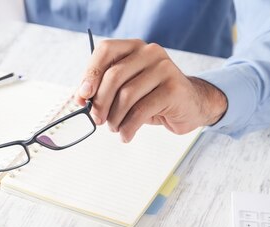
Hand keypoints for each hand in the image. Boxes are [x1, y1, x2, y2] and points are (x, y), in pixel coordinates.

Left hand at [74, 39, 226, 141]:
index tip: (82, 96)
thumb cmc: (151, 97)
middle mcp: (150, 53)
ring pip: (127, 95)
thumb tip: (79, 98)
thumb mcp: (125, 89)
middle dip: (100, 103)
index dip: (90, 73)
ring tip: (115, 128)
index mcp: (133, 48)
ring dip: (115, 118)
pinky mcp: (174, 88)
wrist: (189, 105)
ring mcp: (164, 68)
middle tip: (97, 120)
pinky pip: (141, 110)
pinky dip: (128, 127)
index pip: (106, 50)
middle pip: (114, 76)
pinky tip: (126, 135)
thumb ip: (103, 89)